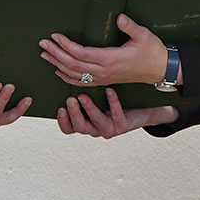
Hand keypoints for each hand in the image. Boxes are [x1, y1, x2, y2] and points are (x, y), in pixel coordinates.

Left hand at [39, 13, 167, 85]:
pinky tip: (58, 71)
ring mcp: (103, 78)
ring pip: (74, 74)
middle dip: (56, 53)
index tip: (55, 36)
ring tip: (45, 54)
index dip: (66, 45)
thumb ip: (130, 26)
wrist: (161, 70)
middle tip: (43, 43)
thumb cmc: (152, 52)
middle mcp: (104, 71)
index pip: (81, 53)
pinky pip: (82, 82)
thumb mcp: (143, 35)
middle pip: (73, 64)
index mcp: (111, 59)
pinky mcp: (104, 80)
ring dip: (57, 64)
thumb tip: (120, 17)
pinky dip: (67, 77)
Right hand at [57, 88, 178, 138]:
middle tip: (70, 100)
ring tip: (84, 97)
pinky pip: (116, 114)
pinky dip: (112, 103)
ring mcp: (109, 128)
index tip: (60, 108)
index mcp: (86, 123)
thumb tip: (64, 70)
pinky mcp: (123, 125)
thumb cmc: (112, 101)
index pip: (69, 128)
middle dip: (74, 114)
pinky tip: (109, 90)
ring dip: (89, 110)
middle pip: (80, 127)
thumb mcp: (94, 98)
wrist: (139, 111)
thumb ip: (81, 91)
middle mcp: (95, 129)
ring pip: (96, 123)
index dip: (63, 121)